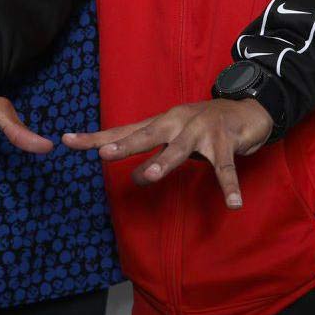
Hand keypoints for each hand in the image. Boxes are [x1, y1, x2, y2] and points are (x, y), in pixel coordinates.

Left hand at [63, 99, 272, 208]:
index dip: (95, 137)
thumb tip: (133, 176)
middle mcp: (176, 123)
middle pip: (146, 134)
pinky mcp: (226, 142)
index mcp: (161, 123)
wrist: (247, 110)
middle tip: (103, 154)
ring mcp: (201, 131)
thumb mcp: (174, 137)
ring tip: (150, 177)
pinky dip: (230, 186)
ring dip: (164, 162)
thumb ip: (154, 154)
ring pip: (179, 148)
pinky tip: (233, 204)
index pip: (123, 130)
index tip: (67, 140)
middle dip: (124, 145)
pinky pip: (226, 168)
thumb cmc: (205, 126)